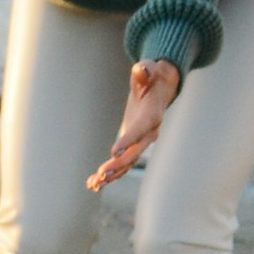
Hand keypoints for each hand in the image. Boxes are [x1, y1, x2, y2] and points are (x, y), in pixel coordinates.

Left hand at [88, 59, 180, 187]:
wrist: (160, 87)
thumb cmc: (152, 76)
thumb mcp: (150, 69)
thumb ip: (146, 71)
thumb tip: (141, 69)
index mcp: (152, 115)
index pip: (141, 129)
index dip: (129, 140)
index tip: (114, 151)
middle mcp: (149, 132)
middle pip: (135, 152)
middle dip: (119, 164)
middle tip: (101, 174)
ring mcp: (141, 141)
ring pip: (128, 163)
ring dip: (112, 174)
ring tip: (94, 184)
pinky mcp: (132, 144)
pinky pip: (122, 162)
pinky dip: (109, 173)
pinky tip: (93, 183)